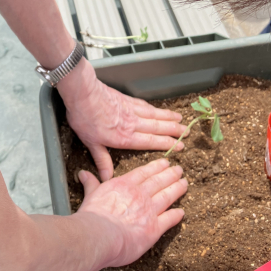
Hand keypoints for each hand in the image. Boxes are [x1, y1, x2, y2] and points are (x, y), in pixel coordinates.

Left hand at [58, 59, 186, 180]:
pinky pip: (145, 105)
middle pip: (157, 127)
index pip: (151, 142)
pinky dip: (155, 108)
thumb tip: (106, 178)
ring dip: (168, 117)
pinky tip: (158, 109)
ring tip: (180, 119)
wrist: (83, 93)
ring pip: (154, 115)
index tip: (180, 146)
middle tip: (187, 132)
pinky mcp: (126, 99)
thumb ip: (102, 160)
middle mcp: (132, 123)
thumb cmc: (85, 118)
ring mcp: (131, 109)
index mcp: (125, 137)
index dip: (167, 144)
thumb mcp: (91, 143)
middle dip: (173, 130)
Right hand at [77, 158, 186, 267]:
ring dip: (177, 189)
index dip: (156, 167)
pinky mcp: (154, 228)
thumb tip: (83, 173)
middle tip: (179, 169)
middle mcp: (140, 194)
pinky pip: (169, 219)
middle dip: (170, 174)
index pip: (144, 172)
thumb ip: (91, 183)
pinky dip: (176, 215)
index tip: (165, 162)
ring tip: (185, 183)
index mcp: (125, 184)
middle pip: (159, 181)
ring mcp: (149, 210)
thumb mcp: (91, 194)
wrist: (100, 234)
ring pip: (167, 196)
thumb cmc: (93, 215)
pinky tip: (182, 212)